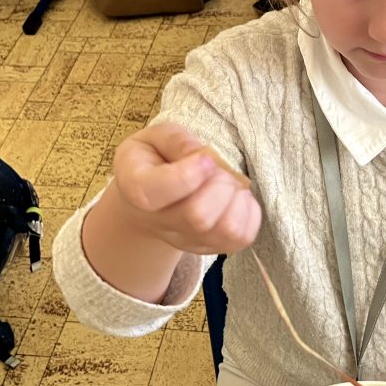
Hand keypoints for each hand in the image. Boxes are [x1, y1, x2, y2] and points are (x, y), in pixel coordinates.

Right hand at [112, 122, 261, 255]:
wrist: (149, 203)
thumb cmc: (153, 162)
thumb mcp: (155, 137)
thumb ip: (176, 140)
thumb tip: (206, 156)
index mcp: (136, 188)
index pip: (156, 193)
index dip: (189, 173)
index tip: (205, 158)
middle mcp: (161, 223)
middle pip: (198, 217)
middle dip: (221, 184)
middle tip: (219, 169)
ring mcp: (188, 241)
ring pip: (226, 231)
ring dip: (238, 199)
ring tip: (229, 183)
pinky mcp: (212, 248)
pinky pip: (242, 238)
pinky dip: (249, 212)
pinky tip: (236, 197)